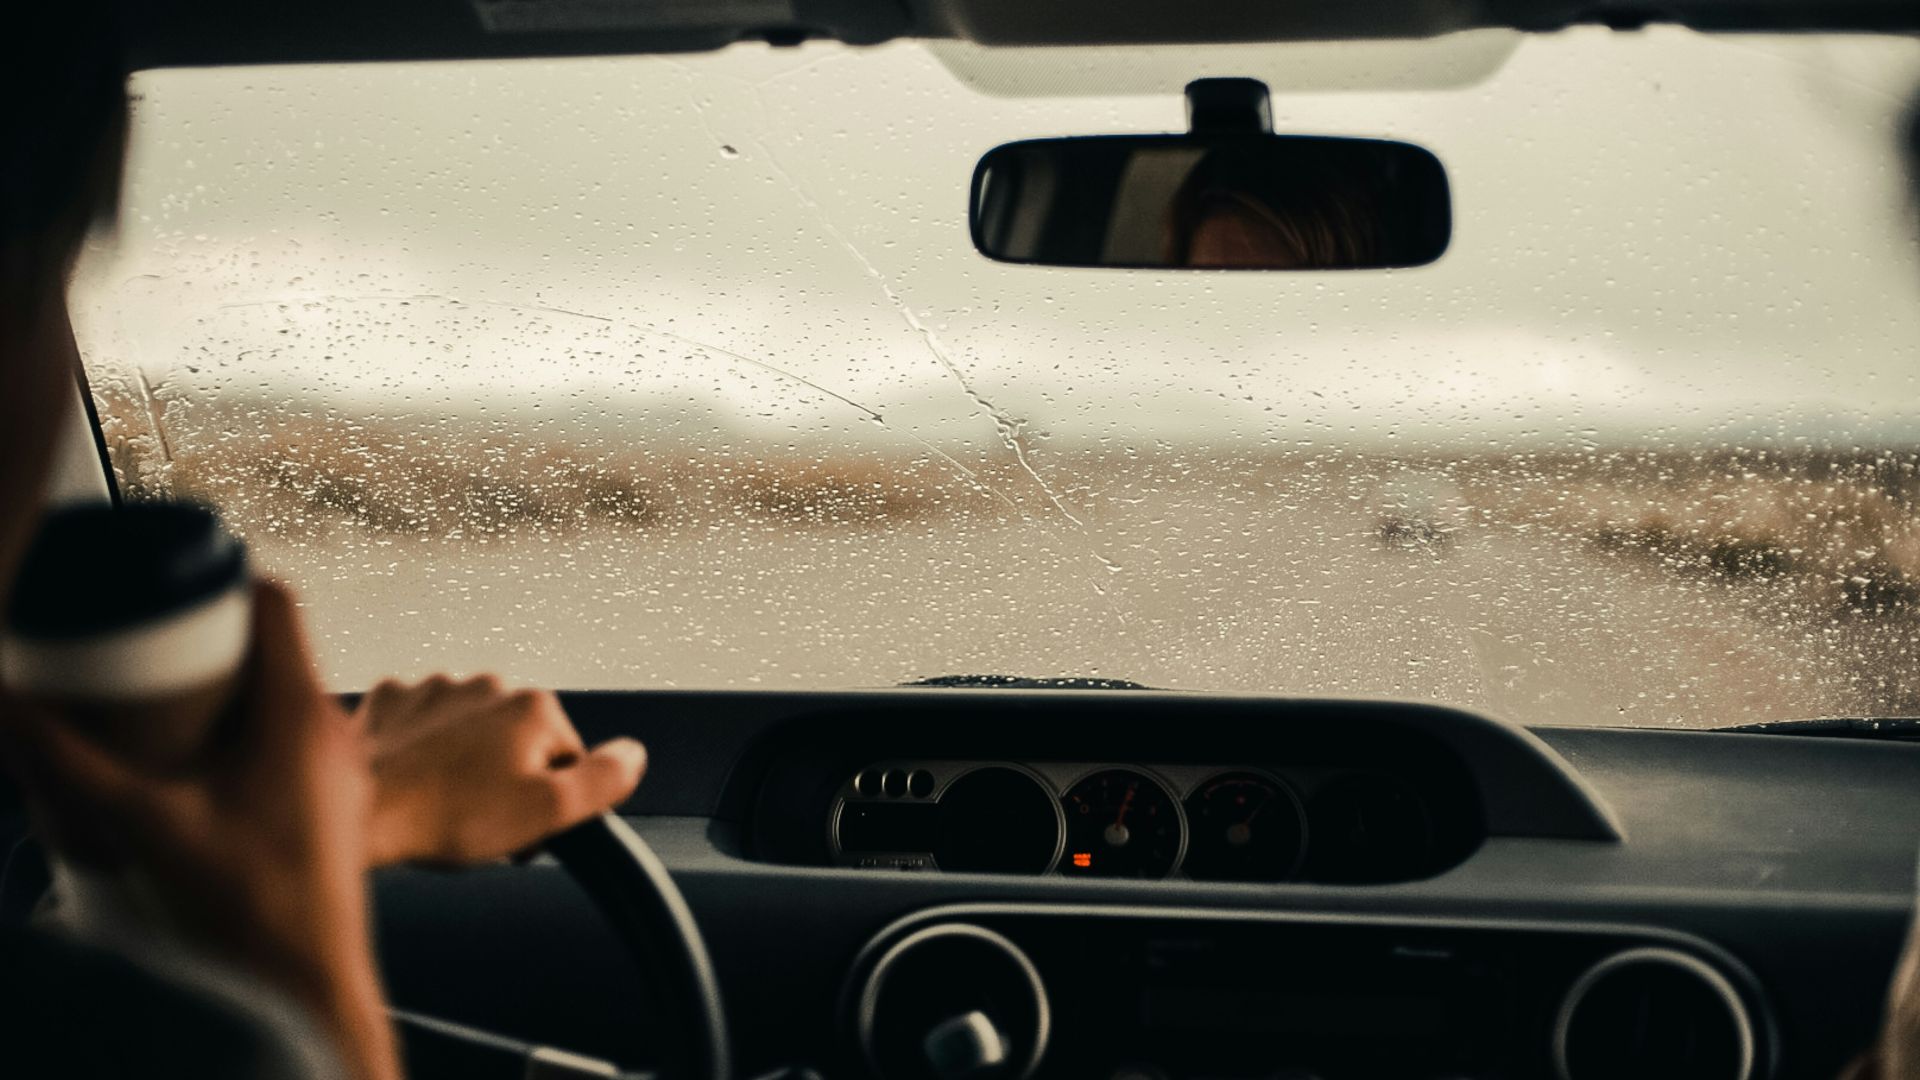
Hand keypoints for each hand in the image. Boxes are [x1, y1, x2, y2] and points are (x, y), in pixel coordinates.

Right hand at [0, 581, 399, 1079]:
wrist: (310, 986)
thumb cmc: (246, 909)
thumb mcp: (141, 825)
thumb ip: (64, 763)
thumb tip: (1, 701)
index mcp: (300, 713)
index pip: (278, 603)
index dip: (223, 581)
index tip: (167, 588)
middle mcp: (330, 730)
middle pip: (275, 648)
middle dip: (206, 640)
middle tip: (143, 646)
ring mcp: (338, 769)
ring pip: (283, 697)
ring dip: (224, 690)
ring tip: (157, 701)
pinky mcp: (329, 805)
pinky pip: (289, 741)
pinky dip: (242, 733)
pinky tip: (193, 762)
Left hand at [357, 675, 645, 866]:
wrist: (356, 812)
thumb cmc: (448, 817)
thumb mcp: (547, 811)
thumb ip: (604, 780)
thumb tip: (634, 754)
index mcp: (534, 706)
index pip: (568, 759)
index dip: (549, 801)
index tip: (518, 829)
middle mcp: (489, 683)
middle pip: (519, 741)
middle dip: (507, 778)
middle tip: (478, 822)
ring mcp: (435, 688)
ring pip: (469, 731)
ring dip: (463, 762)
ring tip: (439, 805)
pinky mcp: (390, 701)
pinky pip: (420, 724)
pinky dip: (420, 750)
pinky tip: (411, 779)